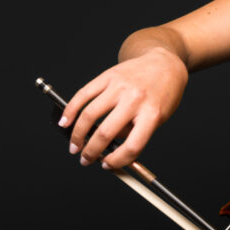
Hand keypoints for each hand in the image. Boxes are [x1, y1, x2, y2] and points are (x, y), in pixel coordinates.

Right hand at [59, 47, 188, 168]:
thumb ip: (135, 132)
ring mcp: (120, 86)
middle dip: (91, 152)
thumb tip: (107, 147)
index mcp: (153, 114)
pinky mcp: (108, 76)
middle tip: (85, 160)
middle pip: (106, 133)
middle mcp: (135, 99)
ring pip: (90, 115)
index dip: (117, 161)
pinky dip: (71, 110)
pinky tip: (65, 122)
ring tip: (75, 146)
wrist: (164, 64)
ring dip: (77, 135)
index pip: (132, 146)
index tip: (107, 165)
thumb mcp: (159, 118)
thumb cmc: (162, 94)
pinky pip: (83, 94)